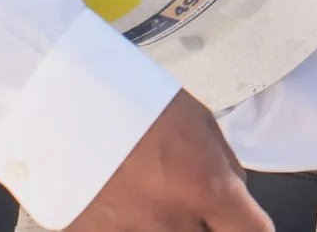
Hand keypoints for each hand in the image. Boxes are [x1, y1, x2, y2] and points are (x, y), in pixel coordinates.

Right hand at [64, 90, 268, 231]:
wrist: (62, 102)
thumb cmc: (134, 99)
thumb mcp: (198, 118)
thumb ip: (223, 164)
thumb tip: (234, 192)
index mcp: (207, 186)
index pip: (254, 231)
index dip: (251, 224)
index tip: (243, 219)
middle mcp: (173, 220)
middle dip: (211, 226)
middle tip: (197, 204)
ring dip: (171, 224)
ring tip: (154, 195)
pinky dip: (133, 224)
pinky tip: (126, 201)